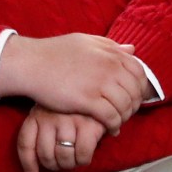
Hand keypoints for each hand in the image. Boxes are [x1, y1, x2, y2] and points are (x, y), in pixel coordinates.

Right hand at [0, 32, 147, 132]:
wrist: (31, 63)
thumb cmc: (54, 52)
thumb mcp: (85, 41)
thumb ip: (110, 46)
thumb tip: (131, 50)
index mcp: (110, 52)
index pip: (139, 72)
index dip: (140, 87)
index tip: (132, 96)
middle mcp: (109, 66)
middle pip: (135, 92)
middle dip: (133, 105)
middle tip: (125, 112)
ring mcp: (99, 83)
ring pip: (125, 107)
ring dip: (124, 117)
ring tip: (116, 122)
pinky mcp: (88, 100)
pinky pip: (111, 117)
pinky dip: (114, 126)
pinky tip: (109, 129)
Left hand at [16, 105, 104, 171]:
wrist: (96, 91)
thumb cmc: (70, 109)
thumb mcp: (49, 114)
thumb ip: (41, 135)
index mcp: (36, 114)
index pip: (25, 143)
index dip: (27, 163)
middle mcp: (49, 117)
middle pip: (45, 155)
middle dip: (54, 165)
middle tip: (62, 163)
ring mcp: (68, 121)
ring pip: (63, 157)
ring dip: (69, 164)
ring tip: (74, 159)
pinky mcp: (88, 125)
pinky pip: (82, 155)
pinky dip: (83, 160)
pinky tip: (85, 156)